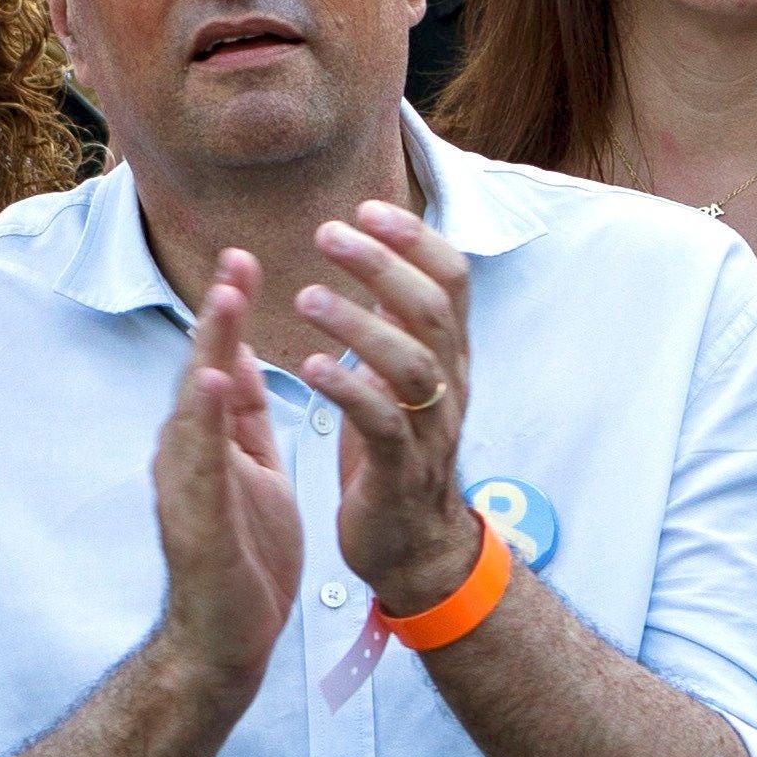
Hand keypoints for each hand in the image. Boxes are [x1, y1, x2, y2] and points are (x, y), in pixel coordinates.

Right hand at [148, 257, 302, 703]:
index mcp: (207, 443)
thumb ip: (241, 420)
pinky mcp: (192, 520)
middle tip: (235, 259)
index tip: (244, 261)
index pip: (218, 365)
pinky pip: (198, 461)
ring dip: (207, 350)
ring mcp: (183, 486)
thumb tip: (231, 360)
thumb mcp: (252, 473)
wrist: (228, 642)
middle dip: (218, 316)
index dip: (229, 314)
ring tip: (225, 299)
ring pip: (193, 406)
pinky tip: (211, 380)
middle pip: (200, 372)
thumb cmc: (242, 558)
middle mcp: (186, 455)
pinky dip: (202, 418)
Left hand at [301, 201, 482, 613]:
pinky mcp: (401, 472)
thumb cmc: (398, 455)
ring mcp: (430, 429)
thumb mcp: (404, 380)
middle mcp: (450, 386)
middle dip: (382, 265)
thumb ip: (397, 324)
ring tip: (306, 298)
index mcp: (448, 357)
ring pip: (413, 364)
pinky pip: (385, 424)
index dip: (414, 239)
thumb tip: (379, 257)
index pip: (450, 281)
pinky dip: (350, 390)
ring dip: (359, 324)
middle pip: (431, 310)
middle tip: (328, 234)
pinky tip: (311, 367)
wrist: (415, 548)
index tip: (366, 208)